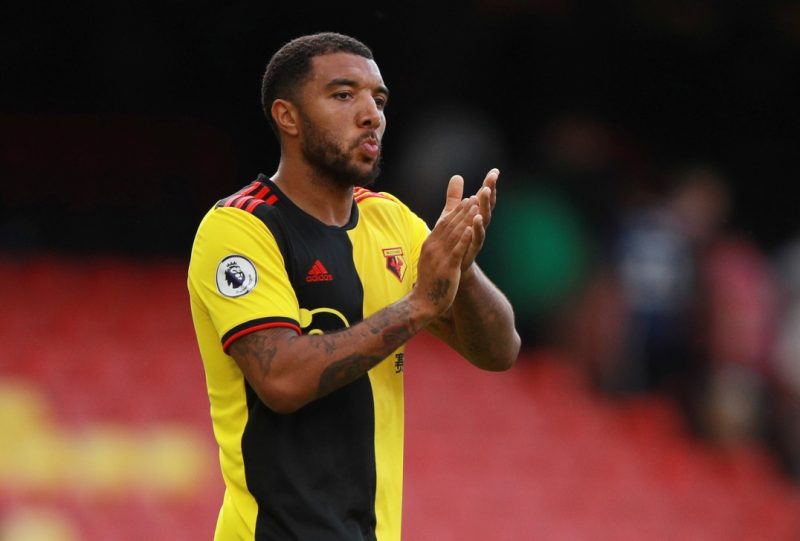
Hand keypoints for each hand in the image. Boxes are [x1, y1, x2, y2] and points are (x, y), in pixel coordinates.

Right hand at [410, 195, 477, 319]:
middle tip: (475, 197)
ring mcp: (440, 257)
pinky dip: (463, 239)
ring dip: (465, 219)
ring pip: (455, 234)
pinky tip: (470, 229)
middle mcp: (433, 248)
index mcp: (429, 244)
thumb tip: (440, 234)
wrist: (422, 303)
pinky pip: (456, 251)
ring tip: (476, 207)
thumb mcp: (430, 259)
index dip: (456, 211)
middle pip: (450, 225)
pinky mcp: (447, 268)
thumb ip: (437, 244)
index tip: (468, 200)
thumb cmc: (429, 282)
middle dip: (463, 210)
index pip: (444, 223)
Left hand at [439, 168, 498, 271]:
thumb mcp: (452, 214)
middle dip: (489, 193)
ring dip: (485, 206)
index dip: (489, 185)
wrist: (453, 265)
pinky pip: (476, 237)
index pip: (484, 197)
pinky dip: (477, 228)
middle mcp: (479, 224)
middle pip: (487, 206)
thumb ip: (455, 197)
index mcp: (476, 214)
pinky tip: (476, 219)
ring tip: (484, 194)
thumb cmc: (454, 237)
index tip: (495, 172)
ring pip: (484, 220)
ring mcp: (477, 236)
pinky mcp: (472, 248)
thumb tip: (457, 176)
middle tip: (490, 181)